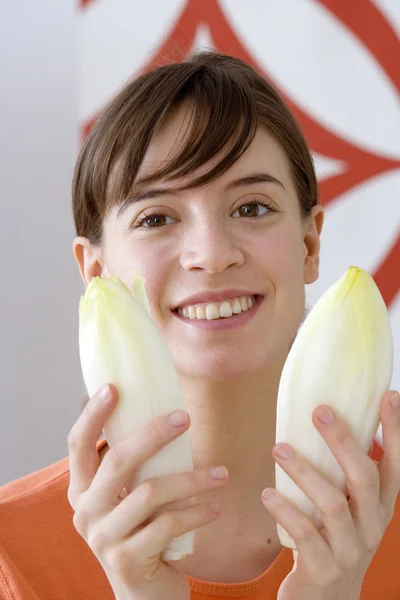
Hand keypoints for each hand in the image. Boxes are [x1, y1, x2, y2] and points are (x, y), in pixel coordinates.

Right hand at [67, 384, 228, 599]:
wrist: (143, 594)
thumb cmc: (141, 532)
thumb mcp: (129, 498)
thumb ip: (135, 468)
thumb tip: (166, 415)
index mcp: (82, 489)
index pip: (77, 444)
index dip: (93, 414)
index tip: (114, 387)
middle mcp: (85, 511)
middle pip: (118, 460)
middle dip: (154, 434)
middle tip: (185, 418)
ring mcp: (103, 537)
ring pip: (150, 492)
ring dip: (192, 478)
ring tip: (221, 474)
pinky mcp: (127, 560)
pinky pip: (168, 525)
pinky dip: (196, 512)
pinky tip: (215, 507)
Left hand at [261, 389, 399, 599]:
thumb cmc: (333, 542)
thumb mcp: (349, 512)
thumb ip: (344, 478)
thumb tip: (329, 423)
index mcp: (379, 509)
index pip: (395, 465)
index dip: (394, 431)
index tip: (388, 395)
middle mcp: (371, 527)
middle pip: (363, 477)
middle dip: (342, 440)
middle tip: (318, 411)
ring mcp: (350, 550)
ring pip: (333, 504)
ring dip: (304, 471)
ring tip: (278, 449)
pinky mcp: (323, 570)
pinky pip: (306, 535)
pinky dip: (287, 511)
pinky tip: (269, 495)